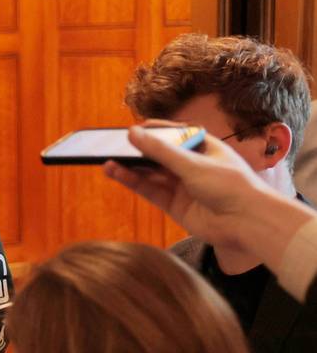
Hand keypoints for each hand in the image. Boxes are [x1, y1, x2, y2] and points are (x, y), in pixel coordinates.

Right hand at [105, 127, 271, 250]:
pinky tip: (117, 174)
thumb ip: (160, 151)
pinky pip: (150, 190)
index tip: (131, 129)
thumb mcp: (193, 163)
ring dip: (130, 168)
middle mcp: (192, 165)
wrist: (246, 223)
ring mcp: (182, 186)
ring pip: (151, 174)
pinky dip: (133, 182)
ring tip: (106, 161)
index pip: (174, 134)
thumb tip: (132, 133)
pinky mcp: (174, 205)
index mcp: (203, 147)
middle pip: (158, 155)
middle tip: (110, 146)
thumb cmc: (230, 186)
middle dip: (136, 151)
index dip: (152, 131)